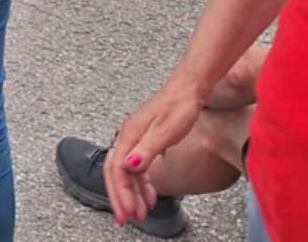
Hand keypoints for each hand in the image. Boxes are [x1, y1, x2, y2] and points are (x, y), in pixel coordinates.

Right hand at [104, 80, 210, 226]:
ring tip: (142, 211)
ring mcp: (137, 137)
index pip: (117, 171)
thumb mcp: (166, 131)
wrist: (190, 87)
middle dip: (121, 198)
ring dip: (132, 193)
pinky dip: (141, 183)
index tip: (128, 214)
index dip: (120, 194)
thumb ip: (147, 150)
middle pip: (117, 172)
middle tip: (129, 219)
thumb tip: (129, 166)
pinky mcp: (146, 138)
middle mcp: (129, 136)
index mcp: (130, 135)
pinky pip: (137, 166)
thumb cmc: (180, 105)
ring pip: (127, 171)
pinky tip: (151, 193)